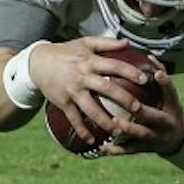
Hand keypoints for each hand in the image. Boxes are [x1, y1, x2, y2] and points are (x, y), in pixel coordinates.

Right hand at [29, 36, 153, 147]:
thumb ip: (107, 43)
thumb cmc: (65, 52)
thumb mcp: (85, 43)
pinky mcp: (63, 103)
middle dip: (124, 99)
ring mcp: (73, 91)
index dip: (130, 72)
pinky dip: (82, 131)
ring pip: (91, 109)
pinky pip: (74, 119)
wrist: (37, 63)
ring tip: (120, 131)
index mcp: (90, 61)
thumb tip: (127, 43)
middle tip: (139, 109)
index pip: (114, 66)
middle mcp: (83, 77)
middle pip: (107, 89)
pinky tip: (92, 141)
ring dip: (106, 121)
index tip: (145, 80)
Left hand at [101, 65, 183, 156]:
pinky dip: (115, 149)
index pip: (170, 93)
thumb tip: (149, 56)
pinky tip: (102, 147)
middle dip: (142, 111)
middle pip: (154, 117)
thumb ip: (161, 77)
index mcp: (171, 107)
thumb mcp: (170, 96)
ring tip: (113, 123)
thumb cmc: (169, 110)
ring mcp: (155, 138)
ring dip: (127, 129)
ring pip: (141, 135)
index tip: (156, 74)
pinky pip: (129, 150)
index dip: (164, 84)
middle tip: (131, 103)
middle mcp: (165, 124)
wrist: (177, 139)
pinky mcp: (144, 149)